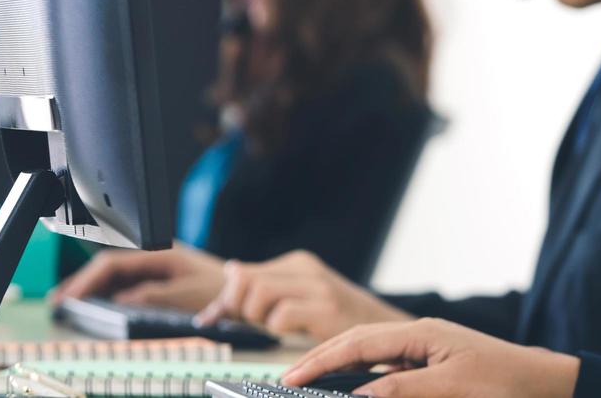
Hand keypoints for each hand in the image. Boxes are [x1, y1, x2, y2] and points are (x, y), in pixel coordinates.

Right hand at [50, 243, 225, 310]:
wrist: (243, 289)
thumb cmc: (220, 290)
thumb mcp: (185, 295)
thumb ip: (152, 296)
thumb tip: (121, 300)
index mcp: (160, 253)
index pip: (113, 262)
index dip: (88, 278)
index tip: (70, 295)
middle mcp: (155, 255)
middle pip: (109, 265)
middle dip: (82, 282)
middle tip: (59, 301)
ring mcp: (155, 265)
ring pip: (114, 274)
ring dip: (92, 287)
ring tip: (68, 304)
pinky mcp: (158, 277)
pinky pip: (125, 283)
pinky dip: (106, 293)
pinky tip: (93, 304)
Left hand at [196, 250, 411, 339]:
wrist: (385, 328)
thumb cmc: (338, 319)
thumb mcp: (300, 297)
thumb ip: (266, 286)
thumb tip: (230, 270)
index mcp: (298, 264)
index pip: (241, 273)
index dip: (224, 299)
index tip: (214, 319)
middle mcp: (307, 269)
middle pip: (244, 281)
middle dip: (235, 308)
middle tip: (248, 326)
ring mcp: (319, 288)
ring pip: (258, 294)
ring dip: (255, 319)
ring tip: (270, 330)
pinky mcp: (327, 309)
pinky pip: (281, 316)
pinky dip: (275, 330)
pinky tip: (288, 336)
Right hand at [283, 318, 579, 397]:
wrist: (542, 384)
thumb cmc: (503, 384)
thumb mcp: (451, 389)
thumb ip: (404, 390)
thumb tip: (359, 396)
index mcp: (421, 334)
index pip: (359, 343)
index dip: (322, 361)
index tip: (289, 379)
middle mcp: (420, 335)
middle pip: (358, 342)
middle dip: (320, 358)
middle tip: (286, 379)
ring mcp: (426, 348)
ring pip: (370, 353)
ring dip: (338, 366)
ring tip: (306, 381)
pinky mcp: (432, 364)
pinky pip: (387, 367)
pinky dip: (362, 376)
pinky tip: (349, 389)